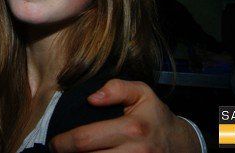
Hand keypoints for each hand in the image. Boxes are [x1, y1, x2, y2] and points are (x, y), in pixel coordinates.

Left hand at [49, 79, 200, 151]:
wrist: (179, 144)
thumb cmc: (154, 116)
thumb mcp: (141, 92)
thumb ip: (117, 88)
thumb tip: (92, 98)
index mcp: (132, 128)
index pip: (85, 139)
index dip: (63, 143)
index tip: (54, 142)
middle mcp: (135, 152)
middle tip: (58, 151)